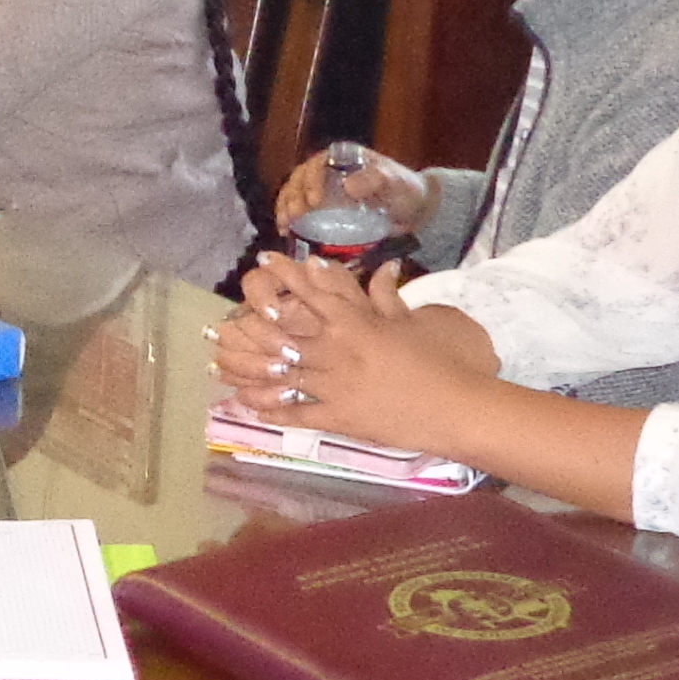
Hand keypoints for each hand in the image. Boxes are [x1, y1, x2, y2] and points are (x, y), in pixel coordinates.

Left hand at [212, 252, 492, 452]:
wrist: (458, 409)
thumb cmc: (446, 362)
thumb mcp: (417, 323)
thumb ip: (390, 298)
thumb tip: (383, 267)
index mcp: (359, 325)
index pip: (315, 294)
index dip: (288, 276)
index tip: (265, 261)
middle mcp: (339, 352)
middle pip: (286, 335)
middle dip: (252, 325)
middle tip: (222, 320)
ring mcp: (336, 387)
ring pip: (283, 375)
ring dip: (249, 370)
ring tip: (220, 364)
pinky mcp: (340, 418)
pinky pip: (299, 413)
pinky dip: (273, 410)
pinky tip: (249, 405)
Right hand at [273, 144, 426, 235]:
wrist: (415, 212)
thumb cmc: (405, 191)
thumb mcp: (395, 182)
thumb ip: (375, 180)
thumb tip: (348, 186)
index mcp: (343, 158)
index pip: (318, 165)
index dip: (311, 181)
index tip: (314, 201)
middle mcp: (329, 171)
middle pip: (300, 180)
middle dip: (293, 197)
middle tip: (294, 216)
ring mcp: (323, 191)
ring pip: (294, 194)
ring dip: (285, 208)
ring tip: (284, 226)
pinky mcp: (323, 211)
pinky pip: (300, 212)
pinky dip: (290, 221)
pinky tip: (286, 233)